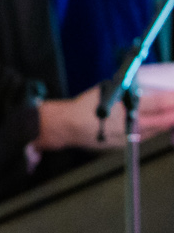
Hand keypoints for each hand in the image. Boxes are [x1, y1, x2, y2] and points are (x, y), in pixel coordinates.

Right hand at [38, 90, 173, 150]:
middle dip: (173, 113)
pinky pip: (147, 137)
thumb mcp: (106, 90)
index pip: (157, 104)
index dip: (171, 100)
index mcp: (125, 109)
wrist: (69, 126)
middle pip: (162, 120)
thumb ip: (126, 89)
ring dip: (167, 122)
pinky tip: (161, 125)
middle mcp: (129, 125)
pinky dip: (156, 130)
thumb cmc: (84, 107)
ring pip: (156, 130)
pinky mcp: (126, 145)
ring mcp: (129, 137)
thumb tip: (143, 87)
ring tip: (173, 116)